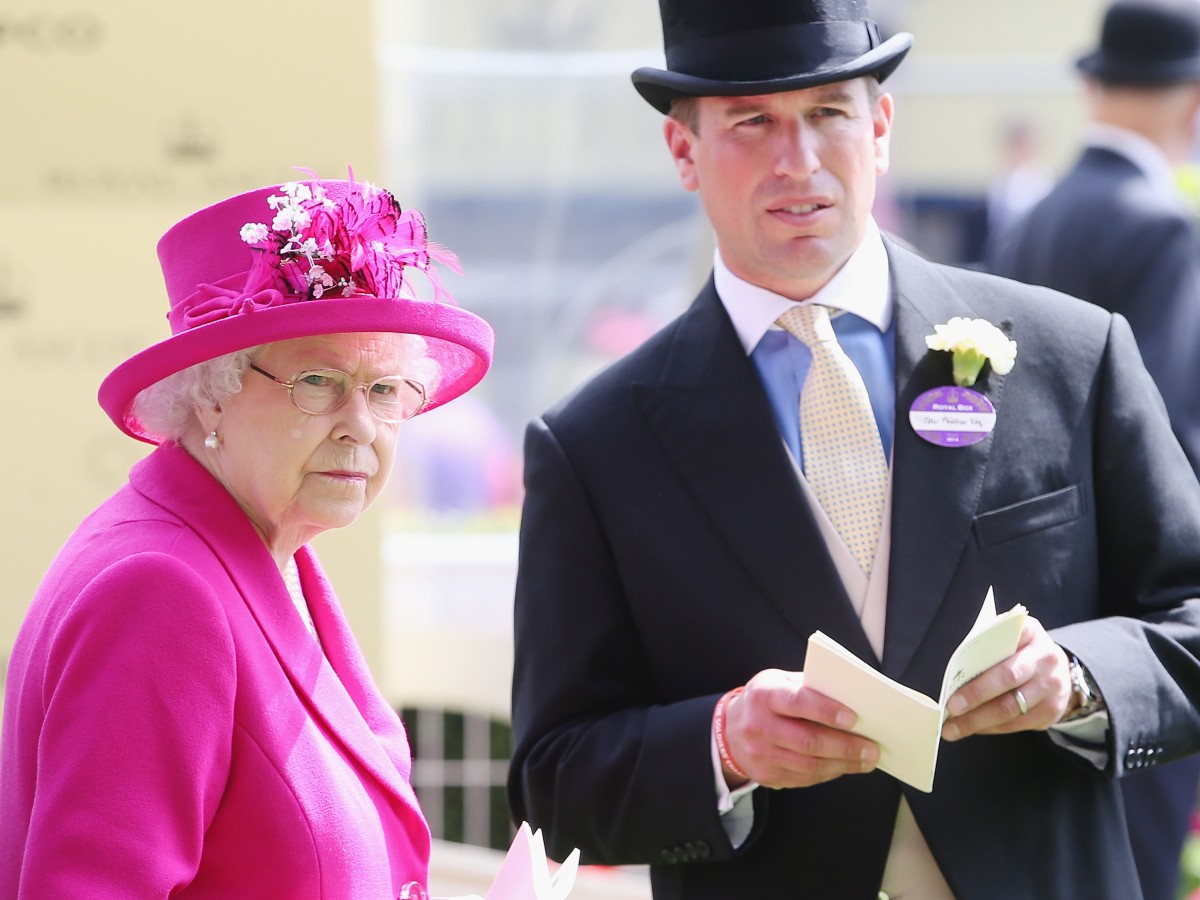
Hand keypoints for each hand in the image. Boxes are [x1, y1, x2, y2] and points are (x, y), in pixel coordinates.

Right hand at [719, 668, 879, 788]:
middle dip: (845, 746)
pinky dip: (830, 773)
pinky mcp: (767, 776)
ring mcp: (761, 755)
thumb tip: (851, 699)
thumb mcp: (778, 682)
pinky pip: (805, 778)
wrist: (730, 729)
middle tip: (872, 748)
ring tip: (866, 760)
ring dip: (843, 764)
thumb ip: (809, 687)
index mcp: (764, 696)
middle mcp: (759, 726)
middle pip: (808, 741)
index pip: (797, 703)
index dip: (826, 711)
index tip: (853, 718)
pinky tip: (844, 766)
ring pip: (810, 765)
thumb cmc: (765, 700)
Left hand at [941, 616, 1072, 740]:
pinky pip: (1017, 723)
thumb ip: (986, 647)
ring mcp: (1052, 686)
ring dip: (978, 721)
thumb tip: (955, 672)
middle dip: (975, 695)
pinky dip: (991, 728)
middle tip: (951, 709)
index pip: (1002, 643)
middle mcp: (1045, 658)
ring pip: (1011, 708)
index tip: (953, 681)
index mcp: (1029, 632)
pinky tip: (974, 728)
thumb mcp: (1006, 639)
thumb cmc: (1018, 652)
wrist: (1057, 670)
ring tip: (953, 728)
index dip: (980, 657)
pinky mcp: (1052, 710)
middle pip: (1007, 678)